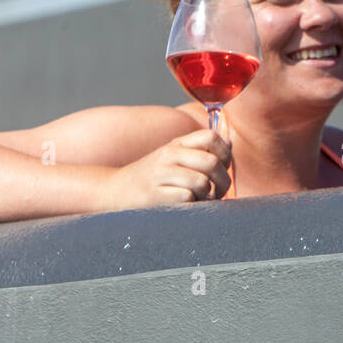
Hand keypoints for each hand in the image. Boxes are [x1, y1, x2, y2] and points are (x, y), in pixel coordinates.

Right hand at [94, 128, 232, 209]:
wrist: (113, 192)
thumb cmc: (151, 178)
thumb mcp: (173, 157)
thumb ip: (199, 150)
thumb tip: (229, 144)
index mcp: (176, 144)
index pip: (211, 136)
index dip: (225, 153)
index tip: (223, 167)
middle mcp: (169, 155)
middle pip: (211, 162)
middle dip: (223, 181)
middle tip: (218, 192)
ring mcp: (160, 175)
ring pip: (201, 182)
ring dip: (206, 195)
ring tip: (199, 199)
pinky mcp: (155, 195)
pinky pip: (187, 198)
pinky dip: (192, 205)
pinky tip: (186, 206)